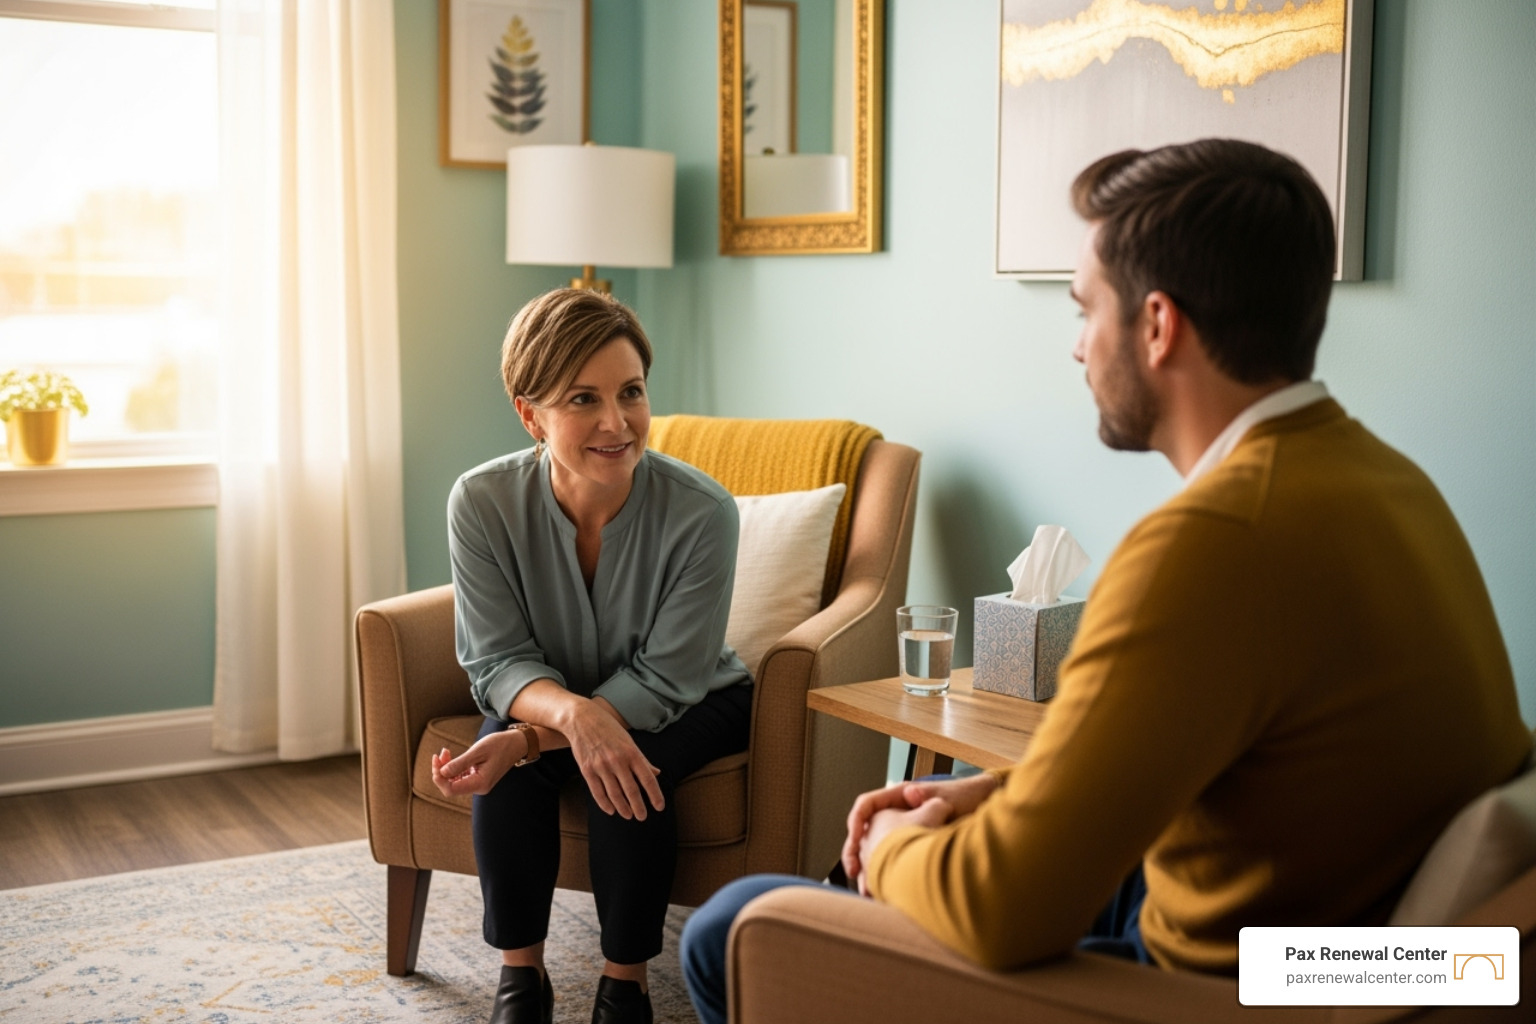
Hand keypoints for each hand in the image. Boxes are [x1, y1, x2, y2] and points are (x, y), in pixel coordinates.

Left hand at [431, 730, 523, 797]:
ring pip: (453, 782)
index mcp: (480, 783)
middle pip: (450, 787)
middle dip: (441, 772)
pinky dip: (452, 768)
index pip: (451, 790)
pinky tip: (450, 756)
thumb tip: (441, 773)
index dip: (439, 779)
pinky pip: (459, 777)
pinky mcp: (477, 779)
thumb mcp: (478, 751)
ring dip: (445, 768)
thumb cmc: (499, 745)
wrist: (516, 744)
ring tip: (445, 752)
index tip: (436, 763)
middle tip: (440, 754)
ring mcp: (478, 784)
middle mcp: (479, 787)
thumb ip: (460, 763)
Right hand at [562, 698, 663, 820]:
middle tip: (642, 817)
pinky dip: (605, 804)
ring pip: (615, 795)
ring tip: (629, 815)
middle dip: (639, 807)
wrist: (582, 718)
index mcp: (632, 752)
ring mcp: (601, 766)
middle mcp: (618, 760)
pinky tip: (611, 810)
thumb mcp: (629, 740)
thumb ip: (642, 759)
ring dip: (623, 808)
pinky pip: (598, 792)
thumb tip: (656, 773)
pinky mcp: (587, 770)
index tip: (659, 807)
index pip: (647, 779)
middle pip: (632, 791)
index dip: (655, 795)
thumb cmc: (609, 729)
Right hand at [840, 773, 999, 882]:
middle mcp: (896, 813)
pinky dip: (883, 878)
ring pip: (873, 851)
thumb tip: (911, 792)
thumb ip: (927, 796)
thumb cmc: (964, 798)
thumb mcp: (945, 796)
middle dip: (855, 853)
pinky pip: (888, 863)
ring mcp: (901, 831)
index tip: (855, 835)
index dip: (856, 820)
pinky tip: (883, 894)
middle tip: (853, 871)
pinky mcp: (909, 848)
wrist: (980, 805)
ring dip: (867, 870)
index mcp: (899, 796)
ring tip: (867, 890)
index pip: (866, 805)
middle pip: (863, 832)